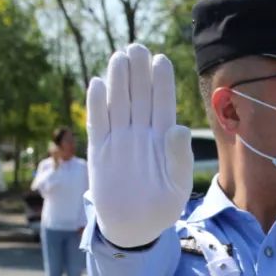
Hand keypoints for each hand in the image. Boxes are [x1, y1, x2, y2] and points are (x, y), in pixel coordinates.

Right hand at [86, 43, 192, 247]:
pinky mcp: (100, 150)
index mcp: (163, 139)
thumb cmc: (161, 208)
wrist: (134, 228)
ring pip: (119, 103)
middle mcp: (141, 134)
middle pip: (140, 96)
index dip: (162, 82)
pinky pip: (98, 123)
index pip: (163, 103)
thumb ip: (179, 159)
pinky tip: (97, 84)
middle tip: (137, 47)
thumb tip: (179, 128)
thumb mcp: (177, 187)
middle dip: (139, 72)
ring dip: (118, 81)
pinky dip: (96, 105)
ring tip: (119, 57)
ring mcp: (120, 140)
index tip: (161, 60)